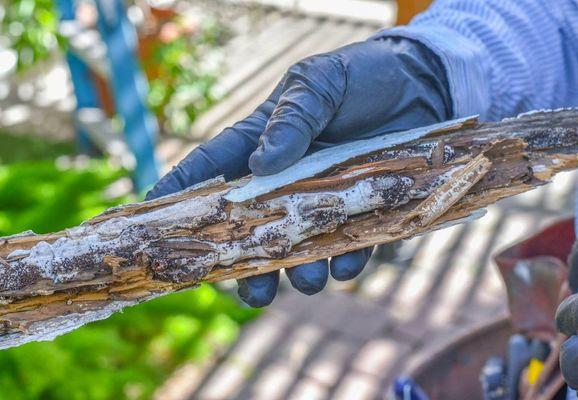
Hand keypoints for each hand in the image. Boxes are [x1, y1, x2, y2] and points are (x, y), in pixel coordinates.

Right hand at [146, 37, 450, 306]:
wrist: (426, 85)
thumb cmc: (362, 76)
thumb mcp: (320, 84)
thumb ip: (292, 119)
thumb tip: (262, 164)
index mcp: (262, 142)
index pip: (210, 170)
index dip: (179, 196)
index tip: (152, 225)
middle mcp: (286, 178)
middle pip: (251, 228)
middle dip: (246, 264)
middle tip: (248, 289)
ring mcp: (323, 198)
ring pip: (298, 248)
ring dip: (298, 271)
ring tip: (307, 280)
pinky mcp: (363, 210)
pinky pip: (349, 246)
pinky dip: (346, 259)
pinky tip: (349, 261)